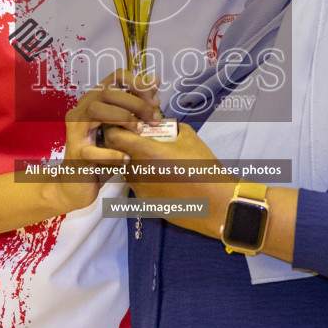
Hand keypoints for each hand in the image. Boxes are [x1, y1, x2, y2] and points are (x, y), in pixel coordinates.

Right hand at [50, 70, 161, 213]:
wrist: (76, 185)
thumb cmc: (102, 156)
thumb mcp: (120, 128)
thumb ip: (135, 106)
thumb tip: (155, 82)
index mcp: (93, 101)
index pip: (115, 77)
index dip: (137, 84)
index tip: (154, 101)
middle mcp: (81, 111)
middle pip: (108, 92)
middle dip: (136, 103)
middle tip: (154, 119)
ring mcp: (75, 132)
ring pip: (96, 110)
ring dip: (123, 118)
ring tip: (139, 132)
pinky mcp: (75, 155)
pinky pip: (93, 151)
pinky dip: (112, 153)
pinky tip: (127, 158)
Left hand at [103, 122, 238, 237]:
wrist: (214, 202)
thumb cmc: (203, 167)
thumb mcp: (189, 138)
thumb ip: (170, 127)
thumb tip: (162, 124)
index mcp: (145, 152)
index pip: (112, 136)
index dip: (114, 128)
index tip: (125, 126)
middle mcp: (136, 171)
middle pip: (116, 154)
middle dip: (123, 145)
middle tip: (138, 140)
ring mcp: (138, 189)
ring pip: (126, 170)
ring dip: (134, 161)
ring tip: (154, 158)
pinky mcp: (145, 202)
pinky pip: (137, 184)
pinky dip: (143, 177)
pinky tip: (162, 176)